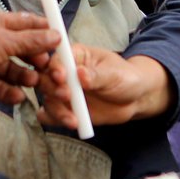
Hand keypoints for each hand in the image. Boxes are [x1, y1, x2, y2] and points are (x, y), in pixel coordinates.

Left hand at [0, 11, 56, 103]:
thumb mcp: (5, 41)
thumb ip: (31, 41)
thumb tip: (55, 36)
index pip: (27, 24)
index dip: (44, 31)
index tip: (61, 40)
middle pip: (23, 50)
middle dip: (37, 59)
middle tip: (49, 67)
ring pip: (14, 71)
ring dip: (25, 77)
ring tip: (34, 82)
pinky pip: (1, 88)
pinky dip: (10, 92)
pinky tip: (18, 96)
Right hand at [36, 46, 171, 129]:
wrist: (134, 99)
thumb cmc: (125, 78)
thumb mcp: (114, 74)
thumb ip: (96, 75)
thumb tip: (80, 74)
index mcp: (75, 56)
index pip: (57, 58)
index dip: (56, 67)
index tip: (62, 78)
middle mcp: (65, 73)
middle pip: (45, 79)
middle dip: (53, 89)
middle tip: (66, 97)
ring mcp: (64, 92)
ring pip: (48, 100)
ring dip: (56, 110)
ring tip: (73, 120)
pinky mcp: (65, 110)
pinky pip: (51, 116)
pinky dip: (53, 120)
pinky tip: (64, 122)